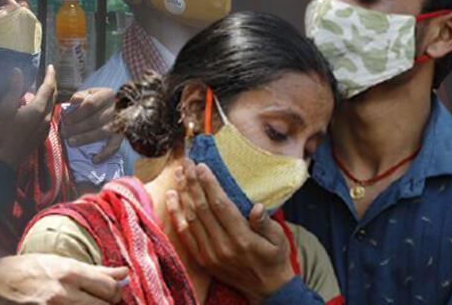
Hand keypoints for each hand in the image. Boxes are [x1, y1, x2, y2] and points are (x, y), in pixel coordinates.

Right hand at [0, 66, 56, 166]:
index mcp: (38, 108)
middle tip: (50, 74)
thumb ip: (14, 88)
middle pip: (53, 96)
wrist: (6, 157)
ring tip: (46, 87)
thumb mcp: (5, 107)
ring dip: (51, 95)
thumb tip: (17, 71)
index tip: (50, 66)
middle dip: (52, 83)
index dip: (50, 75)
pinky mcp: (43, 134)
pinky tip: (41, 105)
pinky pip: (49, 115)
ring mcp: (46, 126)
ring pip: (53, 106)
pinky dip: (48, 106)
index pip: (48, 87)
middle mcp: (47, 116)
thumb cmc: (3, 131)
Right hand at [0, 254, 127, 304]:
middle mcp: (63, 294)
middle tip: (99, 300)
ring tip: (86, 303)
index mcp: (69, 272)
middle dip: (106, 304)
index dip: (116, 292)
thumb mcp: (61, 262)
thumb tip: (124, 273)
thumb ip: (95, 271)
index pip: (110, 288)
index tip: (112, 292)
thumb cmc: (31, 269)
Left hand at [60, 87, 122, 162]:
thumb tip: (73, 100)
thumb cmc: (100, 100)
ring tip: (71, 142)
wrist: (122, 107)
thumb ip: (81, 95)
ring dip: (86, 138)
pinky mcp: (122, 136)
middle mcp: (116, 108)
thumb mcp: (92, 93)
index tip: (67, 120)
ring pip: (104, 132)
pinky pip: (115, 146)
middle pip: (96, 119)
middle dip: (78, 128)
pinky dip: (105, 154)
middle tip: (64, 133)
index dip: (78, 113)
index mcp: (107, 95)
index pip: (91, 104)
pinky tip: (94, 160)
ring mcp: (120, 123)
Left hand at [165, 159, 293, 301]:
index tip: (202, 166)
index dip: (209, 184)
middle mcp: (222, 246)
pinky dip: (176, 214)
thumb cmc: (274, 258)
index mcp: (242, 238)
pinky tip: (172, 196)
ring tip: (179, 173)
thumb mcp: (280, 240)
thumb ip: (266, 223)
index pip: (220, 205)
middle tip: (187, 163)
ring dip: (183, 193)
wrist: (266, 289)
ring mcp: (209, 253)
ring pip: (190, 218)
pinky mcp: (202, 259)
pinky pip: (184, 233)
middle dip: (193, 182)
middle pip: (202, 208)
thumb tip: (257, 206)